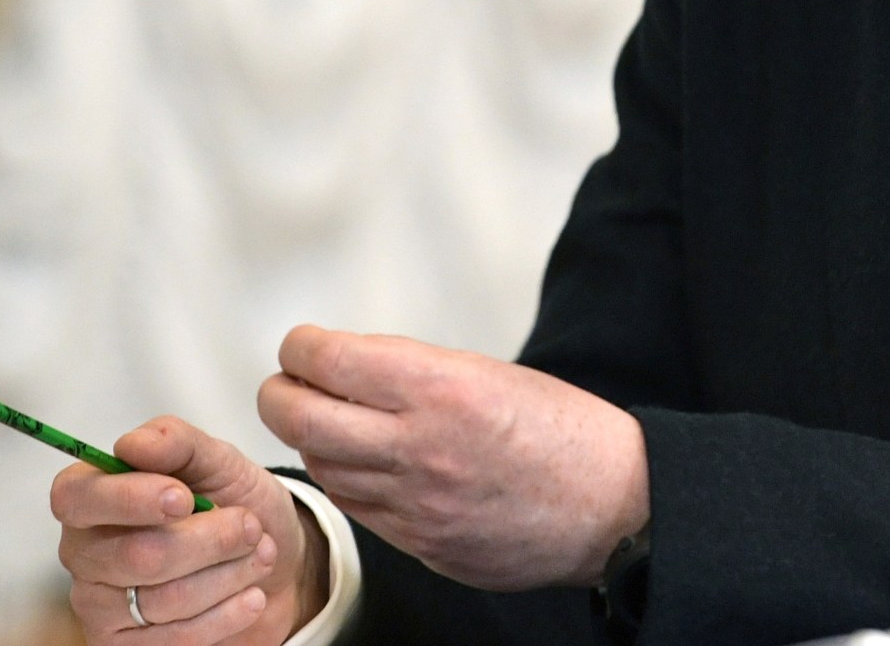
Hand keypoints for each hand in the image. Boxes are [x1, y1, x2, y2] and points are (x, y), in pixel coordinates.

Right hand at [52, 416, 328, 643]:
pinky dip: (227, 614)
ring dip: (227, 574)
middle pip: (136, 555)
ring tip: (259, 555)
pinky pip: (177, 639)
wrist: (275, 564)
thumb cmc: (232, 504)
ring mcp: (101, 608)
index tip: (183, 498)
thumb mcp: (217, 461)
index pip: (77, 498)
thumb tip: (132, 444)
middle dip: (208, 540)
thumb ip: (176, 443)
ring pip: (164, 599)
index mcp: (92, 496)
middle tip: (250, 526)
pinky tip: (251, 596)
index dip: (128, 499)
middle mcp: (85, 553)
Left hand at [257, 326, 648, 591]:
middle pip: (302, 418)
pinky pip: (357, 508)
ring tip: (323, 420)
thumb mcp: (487, 373)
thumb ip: (412, 373)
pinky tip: (356, 463)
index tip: (301, 345)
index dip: (301, 347)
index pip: (329, 360)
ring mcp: (416, 505)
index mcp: (440, 388)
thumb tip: (346, 370)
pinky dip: (344, 479)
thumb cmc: (560, 431)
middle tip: (283, 384)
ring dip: (311, 438)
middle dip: (278, 394)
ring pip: (322, 466)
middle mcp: (419, 448)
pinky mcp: (421, 546)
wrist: (611, 508)